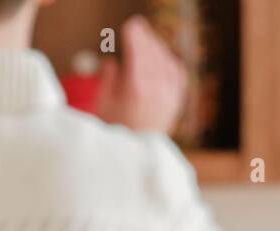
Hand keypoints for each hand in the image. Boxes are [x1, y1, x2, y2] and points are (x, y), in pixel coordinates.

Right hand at [95, 15, 187, 134]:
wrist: (133, 156)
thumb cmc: (112, 132)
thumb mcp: (103, 105)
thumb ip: (109, 79)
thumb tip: (112, 61)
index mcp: (136, 89)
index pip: (138, 53)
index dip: (134, 37)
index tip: (130, 25)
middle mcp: (156, 89)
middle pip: (153, 54)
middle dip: (145, 38)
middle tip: (137, 26)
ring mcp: (169, 95)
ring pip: (166, 61)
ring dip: (156, 48)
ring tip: (147, 40)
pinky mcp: (175, 101)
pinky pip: (176, 74)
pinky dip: (169, 62)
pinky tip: (163, 58)